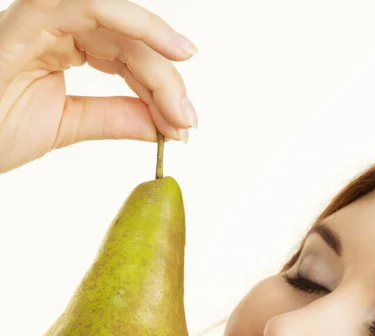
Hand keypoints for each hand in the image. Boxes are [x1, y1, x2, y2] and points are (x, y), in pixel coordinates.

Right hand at [0, 0, 198, 173]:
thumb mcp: (69, 126)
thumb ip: (116, 118)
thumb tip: (165, 126)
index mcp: (63, 46)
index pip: (126, 56)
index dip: (161, 87)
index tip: (184, 123)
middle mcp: (56, 25)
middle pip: (128, 38)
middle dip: (165, 79)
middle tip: (186, 120)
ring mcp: (42, 16)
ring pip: (116, 19)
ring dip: (157, 56)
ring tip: (181, 104)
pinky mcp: (30, 16)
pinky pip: (86, 4)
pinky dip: (131, 21)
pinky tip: (168, 50)